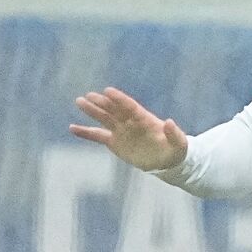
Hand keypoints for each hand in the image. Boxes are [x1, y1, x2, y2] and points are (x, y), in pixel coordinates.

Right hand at [70, 87, 188, 170]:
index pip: (130, 107)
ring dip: (92, 111)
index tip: (108, 91)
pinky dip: (85, 132)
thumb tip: (170, 122)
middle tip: (88, 95)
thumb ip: (174, 133)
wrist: (166, 161)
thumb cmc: (175, 150)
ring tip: (79, 101)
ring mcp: (121, 131)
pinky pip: (97, 136)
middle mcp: (130, 122)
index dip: (119, 99)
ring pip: (104, 119)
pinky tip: (72, 128)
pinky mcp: (114, 142)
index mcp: (145, 119)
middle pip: (114, 110)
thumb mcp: (179, 143)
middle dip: (102, 103)